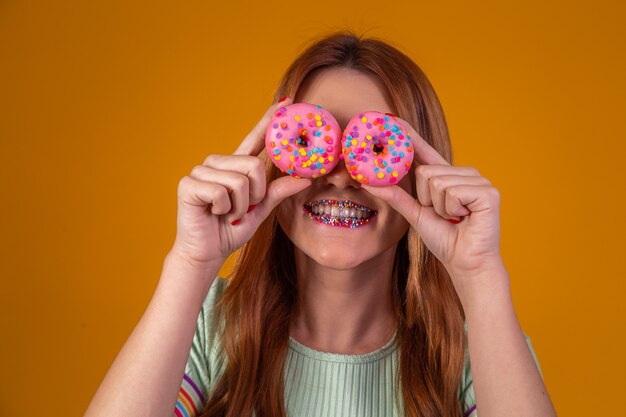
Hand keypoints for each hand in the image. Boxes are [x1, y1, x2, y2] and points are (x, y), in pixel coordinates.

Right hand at [170, 97, 311, 267]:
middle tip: (242, 209)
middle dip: (255, 195)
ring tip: (228, 213)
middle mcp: (218, 163)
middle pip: (254, 166)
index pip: (255, 139)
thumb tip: (306, 178)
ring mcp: (201, 171)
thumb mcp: (260, 210)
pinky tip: (213, 214)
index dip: (268, 120)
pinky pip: (221, 193)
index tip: (285, 102)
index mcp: (236, 167)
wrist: (208, 252)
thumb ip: (278, 192)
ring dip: (240, 207)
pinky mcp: (188, 184)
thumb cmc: (231, 230)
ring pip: (240, 182)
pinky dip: (224, 210)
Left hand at [361, 117, 503, 282]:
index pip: (424, 151)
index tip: (391, 118)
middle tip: (444, 216)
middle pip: (425, 172)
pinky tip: (465, 218)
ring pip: (437, 182)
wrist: (466, 263)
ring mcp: (477, 180)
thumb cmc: (445, 240)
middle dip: (427, 200)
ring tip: (456, 219)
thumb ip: (396, 197)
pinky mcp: (487, 191)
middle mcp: (463, 173)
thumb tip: (370, 182)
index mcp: (446, 177)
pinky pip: (451, 192)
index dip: (409, 136)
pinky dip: (453, 210)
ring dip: (440, 208)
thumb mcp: (415, 215)